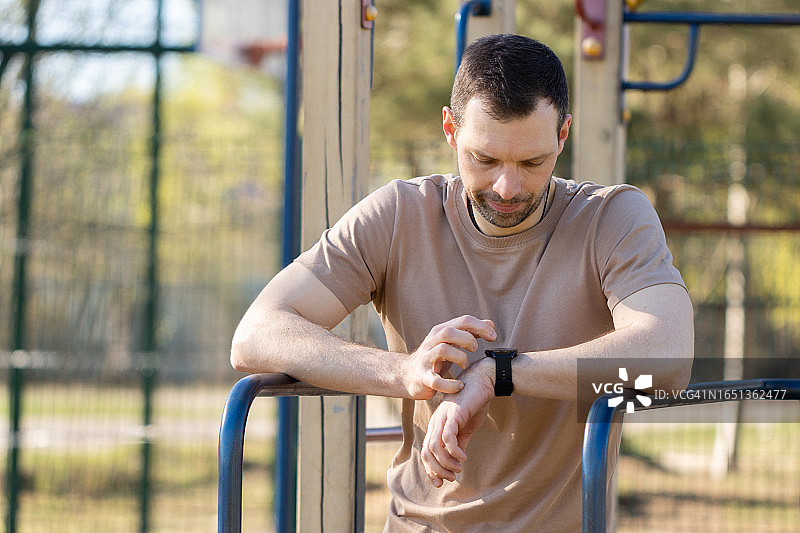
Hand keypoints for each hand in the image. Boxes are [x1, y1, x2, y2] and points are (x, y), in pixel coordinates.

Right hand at [405, 315, 495, 399]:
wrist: (408, 375)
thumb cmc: (436, 358)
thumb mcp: (452, 342)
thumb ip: (471, 333)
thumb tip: (491, 324)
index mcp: (440, 331)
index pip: (463, 320)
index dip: (481, 326)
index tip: (493, 337)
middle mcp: (432, 342)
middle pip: (449, 332)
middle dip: (467, 339)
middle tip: (475, 349)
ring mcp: (426, 359)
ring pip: (443, 350)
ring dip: (460, 358)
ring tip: (465, 366)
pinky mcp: (423, 378)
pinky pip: (437, 380)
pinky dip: (451, 384)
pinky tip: (460, 385)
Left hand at [420, 358, 494, 486]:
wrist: (483, 381)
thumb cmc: (474, 403)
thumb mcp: (466, 428)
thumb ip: (459, 442)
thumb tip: (456, 460)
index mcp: (437, 425)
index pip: (426, 452)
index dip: (431, 469)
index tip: (442, 482)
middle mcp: (436, 422)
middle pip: (427, 452)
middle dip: (437, 470)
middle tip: (452, 477)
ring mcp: (442, 417)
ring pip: (434, 447)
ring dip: (446, 463)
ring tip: (459, 468)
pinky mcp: (453, 414)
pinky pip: (447, 437)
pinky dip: (453, 451)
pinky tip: (463, 457)